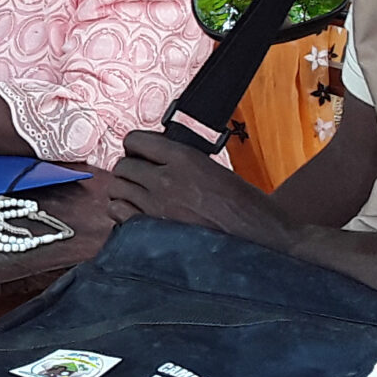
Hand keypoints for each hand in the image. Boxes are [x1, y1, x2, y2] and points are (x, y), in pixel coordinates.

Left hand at [109, 129, 293, 247]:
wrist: (260, 236)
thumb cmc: (244, 206)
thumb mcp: (214, 169)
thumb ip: (182, 163)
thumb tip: (155, 162)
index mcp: (184, 158)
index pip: (136, 140)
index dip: (135, 147)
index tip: (138, 154)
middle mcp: (166, 179)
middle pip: (123, 166)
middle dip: (129, 171)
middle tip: (139, 180)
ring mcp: (156, 206)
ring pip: (116, 189)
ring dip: (124, 192)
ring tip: (137, 198)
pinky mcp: (152, 230)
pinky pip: (118, 214)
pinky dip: (122, 214)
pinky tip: (136, 216)